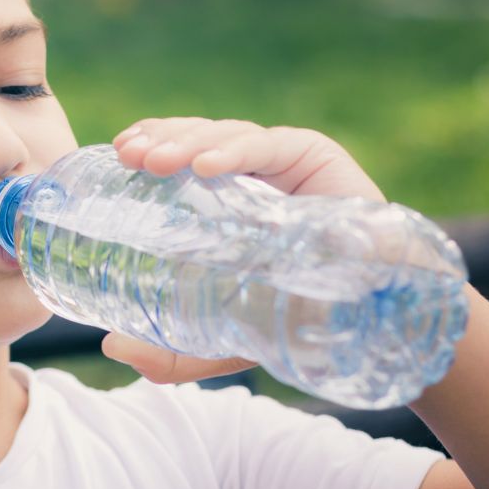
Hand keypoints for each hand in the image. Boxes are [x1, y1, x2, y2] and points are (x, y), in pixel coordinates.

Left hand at [100, 117, 386, 383]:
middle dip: (159, 141)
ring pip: (225, 136)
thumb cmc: (293, 319)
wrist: (376, 323)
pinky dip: (235, 153)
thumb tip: (112, 348)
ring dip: (186, 143)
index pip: (178, 156)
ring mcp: (283, 162)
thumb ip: (170, 352)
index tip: (117, 152)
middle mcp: (250, 172)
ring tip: (155, 162)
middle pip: (196, 138)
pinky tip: (206, 166)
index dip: (150, 145)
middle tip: (128, 156)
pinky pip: (269, 147)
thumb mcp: (222, 339)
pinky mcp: (316, 158)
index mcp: (223, 196)